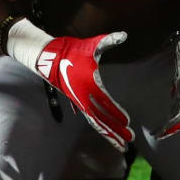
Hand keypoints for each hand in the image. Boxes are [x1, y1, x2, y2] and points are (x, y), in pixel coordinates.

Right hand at [37, 31, 132, 150]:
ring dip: (109, 134)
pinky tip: (108, 134)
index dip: (116, 113)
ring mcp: (81, 102)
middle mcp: (85, 97)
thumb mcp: (91, 45)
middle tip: (130, 140)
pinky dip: (101, 128)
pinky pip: (91, 119)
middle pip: (102, 119)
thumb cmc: (72, 51)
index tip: (128, 122)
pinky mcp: (79, 103)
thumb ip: (108, 40)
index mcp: (90, 84)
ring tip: (121, 145)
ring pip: (97, 123)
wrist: (50, 58)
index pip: (106, 103)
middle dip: (116, 131)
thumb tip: (124, 35)